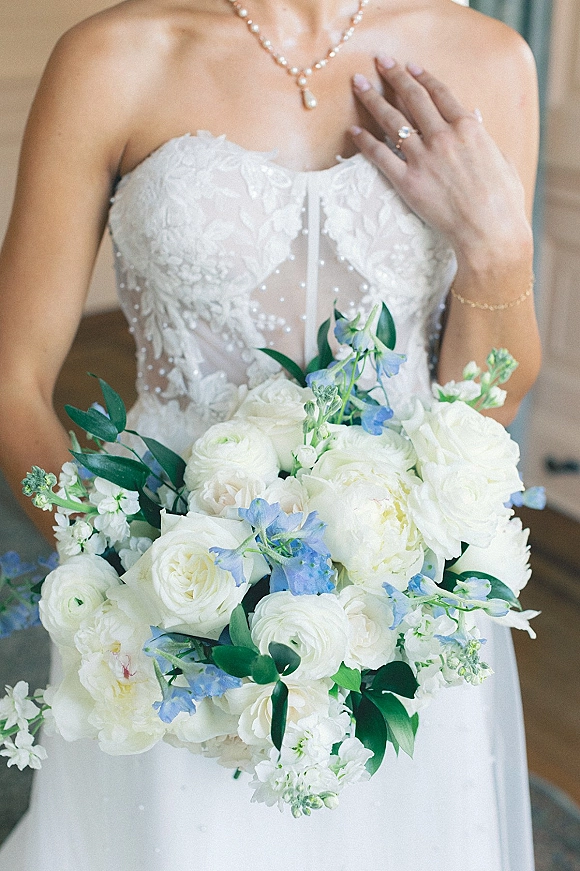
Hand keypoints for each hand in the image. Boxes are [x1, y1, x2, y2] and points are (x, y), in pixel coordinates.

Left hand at [350, 57, 531, 275]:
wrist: (489, 230)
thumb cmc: (502, 201)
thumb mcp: (501, 160)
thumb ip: (484, 137)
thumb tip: (476, 118)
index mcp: (468, 128)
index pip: (440, 93)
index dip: (423, 76)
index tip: (410, 66)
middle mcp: (443, 137)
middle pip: (413, 98)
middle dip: (395, 77)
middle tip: (380, 63)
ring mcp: (424, 158)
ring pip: (392, 121)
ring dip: (373, 100)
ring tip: (359, 85)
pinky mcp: (408, 182)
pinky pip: (380, 156)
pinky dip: (365, 142)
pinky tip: (353, 131)